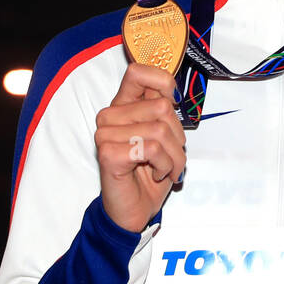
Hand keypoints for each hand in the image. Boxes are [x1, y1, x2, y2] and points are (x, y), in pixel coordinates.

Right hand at [94, 62, 186, 232]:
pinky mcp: (108, 153)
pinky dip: (164, 165)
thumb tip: (174, 92)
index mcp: (123, 105)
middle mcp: (110, 116)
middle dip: (178, 137)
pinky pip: (152, 149)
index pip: (138, 72)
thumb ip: (164, 111)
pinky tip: (155, 173)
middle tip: (171, 156)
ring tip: (166, 168)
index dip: (162, 82)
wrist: (134, 210)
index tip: (173, 103)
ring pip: (161, 129)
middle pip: (162, 107)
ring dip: (175, 155)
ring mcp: (105, 134)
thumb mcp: (164, 137)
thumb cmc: (150, 173)